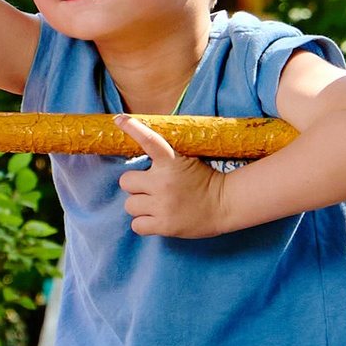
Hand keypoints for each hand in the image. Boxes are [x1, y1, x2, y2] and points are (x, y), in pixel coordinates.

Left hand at [117, 115, 229, 239]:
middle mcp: (163, 182)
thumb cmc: (204, 181)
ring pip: (129, 205)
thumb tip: (140, 146)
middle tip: (151, 188)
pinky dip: (144, 223)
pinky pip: (137, 225)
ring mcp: (163, 205)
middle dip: (136, 185)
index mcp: (172, 162)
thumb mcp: (187, 161)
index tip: (119, 120)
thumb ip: (165, 158)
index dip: (133, 129)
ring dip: (140, 205)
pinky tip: (157, 218)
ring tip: (157, 204)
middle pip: (126, 181)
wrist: (226, 204)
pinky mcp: (164, 225)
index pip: (149, 140)